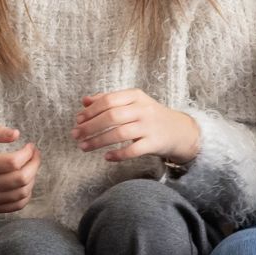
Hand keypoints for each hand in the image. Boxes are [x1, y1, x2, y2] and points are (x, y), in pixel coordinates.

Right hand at [0, 126, 38, 213]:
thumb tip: (17, 133)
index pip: (12, 162)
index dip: (27, 153)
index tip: (29, 146)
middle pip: (20, 179)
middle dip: (34, 165)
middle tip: (34, 155)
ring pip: (21, 193)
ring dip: (32, 178)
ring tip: (30, 167)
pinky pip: (16, 206)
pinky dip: (26, 194)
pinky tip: (25, 183)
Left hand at [74, 89, 200, 162]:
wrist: (180, 130)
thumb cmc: (150, 116)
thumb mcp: (133, 102)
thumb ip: (109, 100)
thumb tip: (85, 100)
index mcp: (136, 96)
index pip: (108, 100)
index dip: (90, 110)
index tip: (78, 120)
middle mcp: (143, 109)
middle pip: (112, 116)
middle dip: (90, 126)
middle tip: (75, 135)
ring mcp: (149, 127)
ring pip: (119, 133)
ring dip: (98, 141)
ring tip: (83, 147)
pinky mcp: (154, 143)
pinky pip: (133, 150)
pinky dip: (118, 155)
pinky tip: (106, 157)